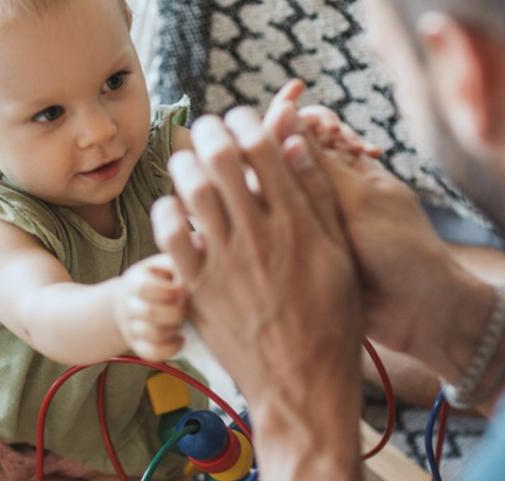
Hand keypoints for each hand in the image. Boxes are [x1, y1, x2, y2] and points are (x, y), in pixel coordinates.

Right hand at [113, 254, 185, 361]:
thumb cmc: (157, 279)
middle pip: (149, 313)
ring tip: (181, 321)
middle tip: (184, 307)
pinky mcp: (138, 346)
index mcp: (135, 281)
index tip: (181, 289)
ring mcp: (132, 327)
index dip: (167, 291)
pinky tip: (180, 338)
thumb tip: (200, 241)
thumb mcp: (163, 264)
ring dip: (174, 329)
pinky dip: (170, 348)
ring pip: (153, 335)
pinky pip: (152, 354)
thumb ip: (179, 257)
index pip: (145, 288)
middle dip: (174, 312)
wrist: (130, 302)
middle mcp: (129, 305)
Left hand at [152, 105, 365, 478]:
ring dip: (183, 163)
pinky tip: (170, 207)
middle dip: (210, 131)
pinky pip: (170, 237)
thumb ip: (316, 196)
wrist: (302, 383)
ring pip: (193, 191)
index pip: (265, 149)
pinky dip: (165, 212)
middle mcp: (260, 236)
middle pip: (223, 160)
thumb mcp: (339, 255)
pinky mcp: (198, 289)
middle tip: (206, 127)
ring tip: (184, 158)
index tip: (240, 116)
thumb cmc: (330, 319)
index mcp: (298, 223)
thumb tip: (294, 143)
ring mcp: (225, 263)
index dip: (247, 121)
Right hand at [264, 79, 492, 357]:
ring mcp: (310, 223)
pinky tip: (251, 215)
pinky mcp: (299, 251)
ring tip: (257, 184)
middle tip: (264, 145)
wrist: (418, 313)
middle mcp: (325, 193)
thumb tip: (280, 115)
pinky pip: (271, 227)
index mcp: (347, 170)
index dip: (293, 115)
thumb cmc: (401, 251)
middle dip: (272, 145)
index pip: (308, 132)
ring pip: (272, 193)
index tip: (286, 96)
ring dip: (264, 182)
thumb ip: (316, 166)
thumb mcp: (358, 201)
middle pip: (282, 160)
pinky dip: (260, 216)